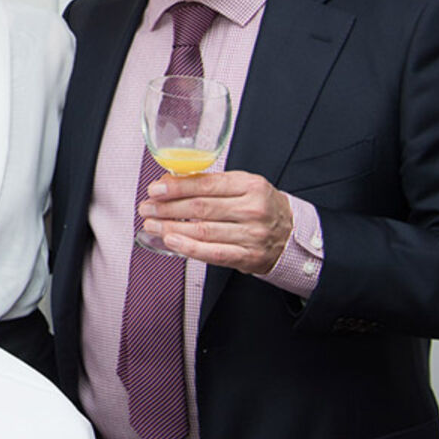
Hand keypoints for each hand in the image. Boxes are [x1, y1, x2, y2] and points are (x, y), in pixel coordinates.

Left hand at [141, 170, 294, 274]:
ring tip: (151, 224)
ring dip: (171, 227)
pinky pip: (213, 253)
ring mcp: (252, 235)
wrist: (291, 235)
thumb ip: (210, 182)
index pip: (206, 185)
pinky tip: (171, 241)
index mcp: (250, 186)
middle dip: (167, 208)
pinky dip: (189, 247)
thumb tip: (169, 181)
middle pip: (201, 208)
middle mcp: (252, 210)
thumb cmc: (260, 206)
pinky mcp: (248, 257)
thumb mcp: (243, 186)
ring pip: (203, 231)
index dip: (176, 187)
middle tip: (147, 207)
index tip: (155, 189)